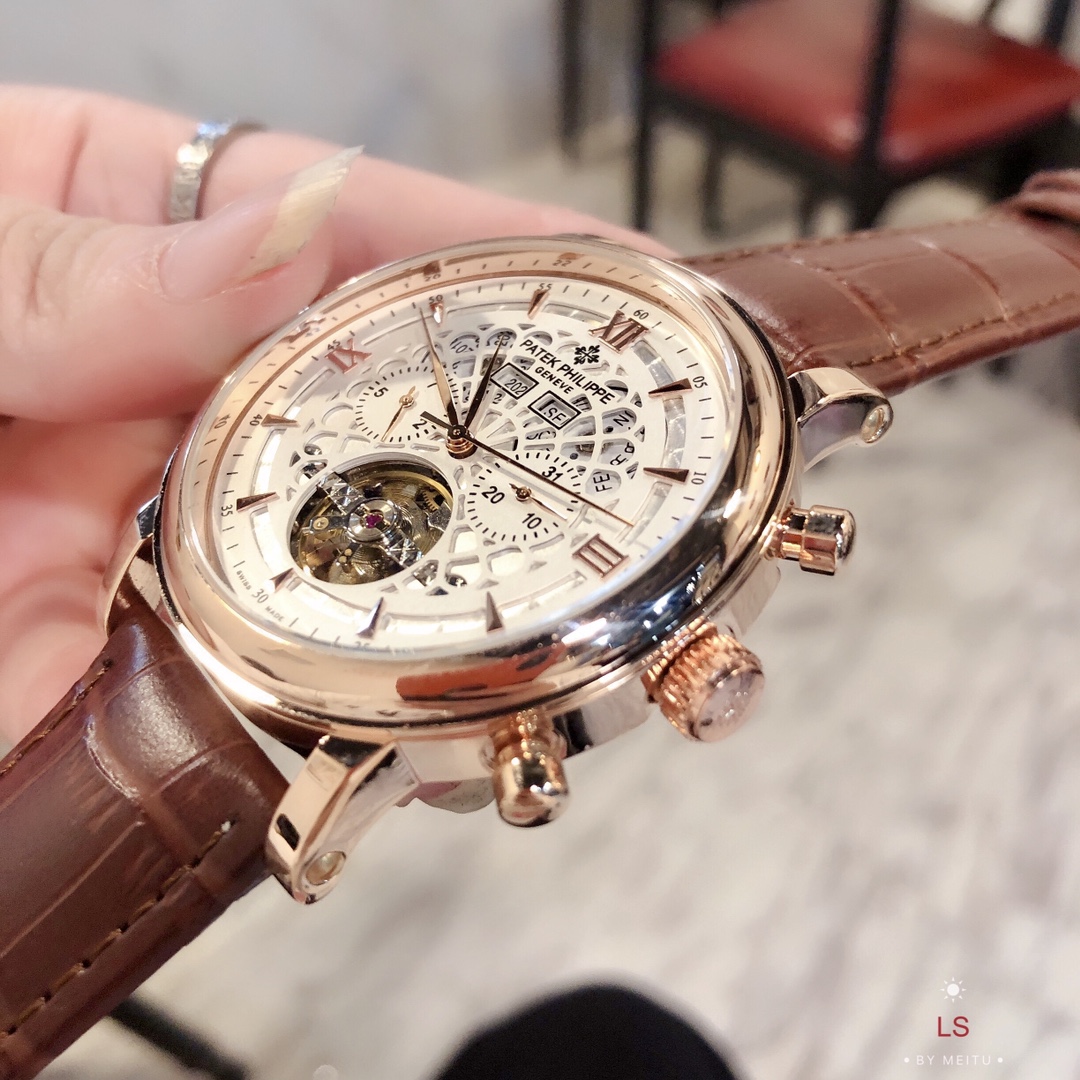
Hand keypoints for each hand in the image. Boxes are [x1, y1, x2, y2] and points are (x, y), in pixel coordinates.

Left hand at [0, 86, 669, 743]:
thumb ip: (85, 260)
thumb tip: (310, 224)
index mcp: (97, 236)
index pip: (326, 223)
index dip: (477, 245)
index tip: (608, 269)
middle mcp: (151, 389)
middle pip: (367, 390)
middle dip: (505, 408)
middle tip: (628, 426)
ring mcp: (157, 531)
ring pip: (350, 536)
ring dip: (459, 559)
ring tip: (580, 564)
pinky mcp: (140, 662)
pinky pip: (288, 668)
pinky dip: (373, 685)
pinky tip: (448, 685)